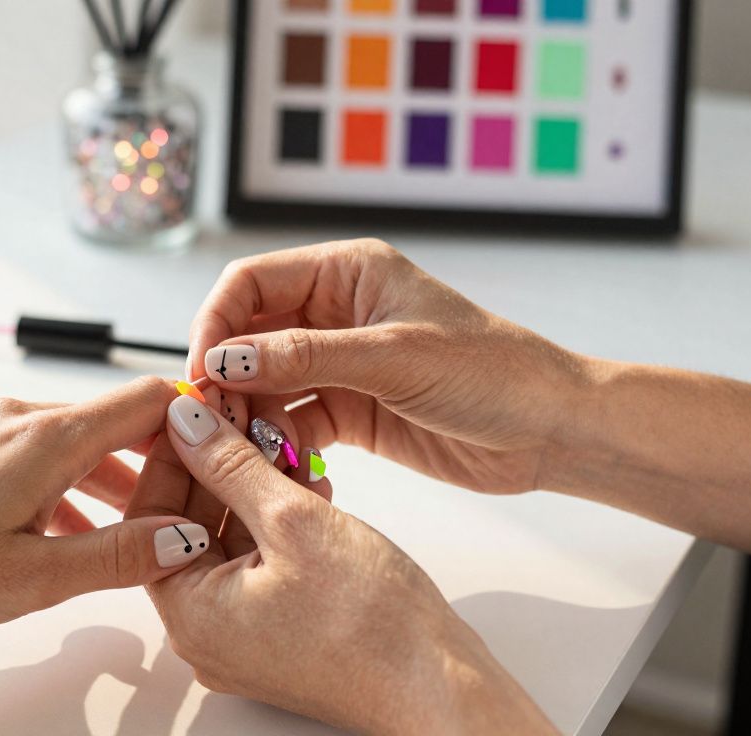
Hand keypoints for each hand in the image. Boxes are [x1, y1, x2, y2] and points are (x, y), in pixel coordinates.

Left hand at [0, 376, 211, 636]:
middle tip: (191, 509)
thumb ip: (118, 555)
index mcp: (48, 437)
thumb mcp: (33, 577)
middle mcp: (20, 418)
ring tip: (139, 531)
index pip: (149, 399)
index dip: (195, 422)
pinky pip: (39, 454)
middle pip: (116, 420)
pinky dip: (71, 486)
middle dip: (158, 463)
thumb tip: (185, 538)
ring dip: (113, 480)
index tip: (224, 454)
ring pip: (77, 441)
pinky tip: (69, 533)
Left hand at [127, 393, 555, 733]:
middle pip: (190, 525)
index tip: (192, 408)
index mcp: (190, 613)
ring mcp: (242, 636)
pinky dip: (277, 522)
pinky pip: (260, 564)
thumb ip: (230, 465)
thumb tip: (187, 425)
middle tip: (240, 413)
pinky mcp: (278, 633)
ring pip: (230, 540)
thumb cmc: (373, 624)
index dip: (173, 451)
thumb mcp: (292, 521)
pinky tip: (305, 482)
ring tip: (279, 438)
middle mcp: (205, 632)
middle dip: (218, 465)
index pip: (152, 514)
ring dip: (252, 487)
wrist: (439, 687)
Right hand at [187, 239, 591, 493]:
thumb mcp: (393, 357)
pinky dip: (277, 442)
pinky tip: (279, 464)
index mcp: (346, 274)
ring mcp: (339, 364)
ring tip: (242, 448)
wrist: (550, 431)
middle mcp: (335, 313)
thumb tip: (223, 360)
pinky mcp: (348, 410)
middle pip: (248, 334)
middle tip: (209, 420)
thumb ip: (305, 357)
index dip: (216, 323)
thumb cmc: (493, 372)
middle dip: (225, 375)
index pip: (251, 282)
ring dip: (248, 414)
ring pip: (264, 383)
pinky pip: (291, 422)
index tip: (201, 372)